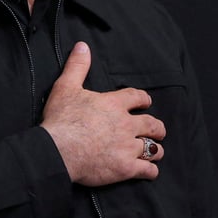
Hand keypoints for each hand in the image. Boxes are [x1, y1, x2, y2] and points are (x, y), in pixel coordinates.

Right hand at [40, 42, 165, 185]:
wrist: (58, 151)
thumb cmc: (61, 119)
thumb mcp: (66, 87)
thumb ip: (77, 66)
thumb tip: (83, 46)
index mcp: (114, 105)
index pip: (136, 97)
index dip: (143, 99)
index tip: (146, 101)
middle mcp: (126, 125)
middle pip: (151, 124)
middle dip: (157, 127)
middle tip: (159, 129)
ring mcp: (127, 147)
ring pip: (151, 148)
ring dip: (156, 149)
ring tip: (157, 150)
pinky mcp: (125, 168)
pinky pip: (146, 170)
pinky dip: (150, 171)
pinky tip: (151, 172)